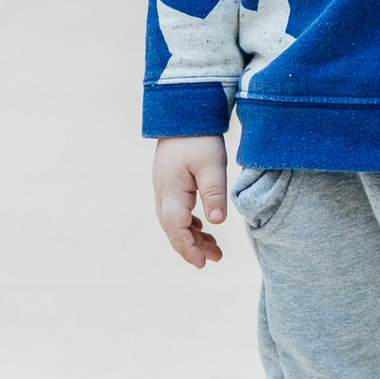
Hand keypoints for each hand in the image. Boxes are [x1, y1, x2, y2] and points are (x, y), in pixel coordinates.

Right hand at [153, 135, 228, 268]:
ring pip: (175, 222)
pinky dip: (189, 224)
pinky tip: (202, 228)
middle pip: (174, 230)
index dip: (189, 248)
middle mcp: (163, 195)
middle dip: (193, 247)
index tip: (203, 263)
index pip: (176, 230)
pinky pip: (176, 212)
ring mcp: (164, 190)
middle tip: (216, 258)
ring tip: (214, 248)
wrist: (183, 115)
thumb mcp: (212, 165)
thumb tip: (217, 223)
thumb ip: (214, 193)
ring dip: (192, 237)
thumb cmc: (199, 139)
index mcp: (171, 193)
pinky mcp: (170, 184)